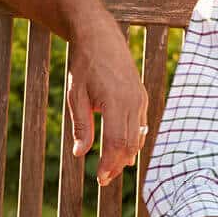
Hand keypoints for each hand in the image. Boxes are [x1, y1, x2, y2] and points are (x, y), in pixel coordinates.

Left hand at [66, 17, 147, 184]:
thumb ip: (81, 126)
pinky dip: (132, 141)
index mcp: (116, 101)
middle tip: (103, 180)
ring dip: (125, 155)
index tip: (99, 179)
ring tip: (111, 170)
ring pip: (137, 136)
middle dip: (117, 165)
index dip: (109, 164)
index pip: (116, 143)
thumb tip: (79, 154)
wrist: (99, 36)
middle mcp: (133, 101)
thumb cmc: (84, 64)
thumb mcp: (76, 95)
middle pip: (129, 144)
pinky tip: (124, 151)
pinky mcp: (141, 96)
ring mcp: (140, 98)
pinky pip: (140, 125)